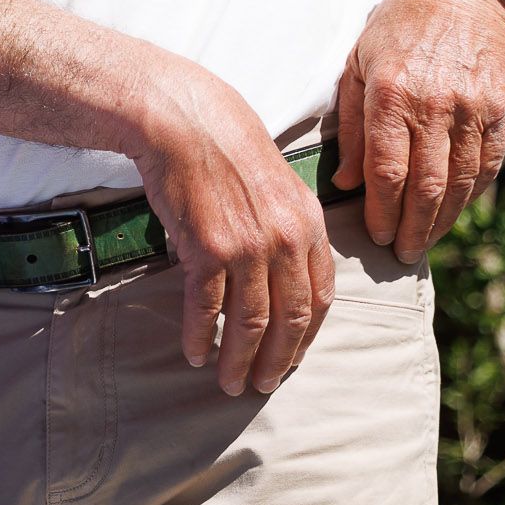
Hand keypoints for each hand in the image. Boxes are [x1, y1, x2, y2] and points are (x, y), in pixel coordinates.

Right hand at [127, 53, 335, 397]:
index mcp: (309, 224)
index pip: (320, 298)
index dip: (306, 336)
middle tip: (261, 386)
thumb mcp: (279, 181)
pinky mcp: (207, 248)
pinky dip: (201, 335)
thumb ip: (289, 224)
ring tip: (229, 383)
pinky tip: (195, 352)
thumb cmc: (227, 143)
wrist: (184, 118)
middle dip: (276, 361)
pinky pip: (206, 306)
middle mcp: (286, 240)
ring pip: (251, 322)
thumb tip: (286, 267)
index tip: (291, 357)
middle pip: (290, 319)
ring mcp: (248, 246)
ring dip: (239, 359)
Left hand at [335, 0, 504, 262]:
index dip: (381, 211)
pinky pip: (486, 165)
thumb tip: (347, 184)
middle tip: (400, 254)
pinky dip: (471, 195)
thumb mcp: (357, 65)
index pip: (387, 171)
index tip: (375, 235)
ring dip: (443, 221)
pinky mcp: (499, 110)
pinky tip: (456, 211)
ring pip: (460, 183)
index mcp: (392, 94)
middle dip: (412, 228)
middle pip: (426, 186)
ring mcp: (472, 109)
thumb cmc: (396, 27)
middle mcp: (434, 105)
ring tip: (424, 242)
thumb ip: (352, 127)